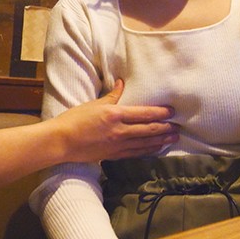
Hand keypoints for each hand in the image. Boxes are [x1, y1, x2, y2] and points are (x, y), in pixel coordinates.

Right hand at [51, 79, 178, 161]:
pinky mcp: (113, 155)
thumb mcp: (94, 103)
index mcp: (115, 114)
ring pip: (145, 143)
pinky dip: (148, 150)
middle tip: (178, 127)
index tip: (172, 112)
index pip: (144, 113)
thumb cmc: (74, 119)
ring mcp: (117, 145)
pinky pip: (135, 153)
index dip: (161, 113)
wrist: (61, 141)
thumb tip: (122, 82)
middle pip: (149, 130)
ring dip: (161, 141)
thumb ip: (112, 94)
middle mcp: (119, 131)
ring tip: (173, 138)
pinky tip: (156, 149)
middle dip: (165, 128)